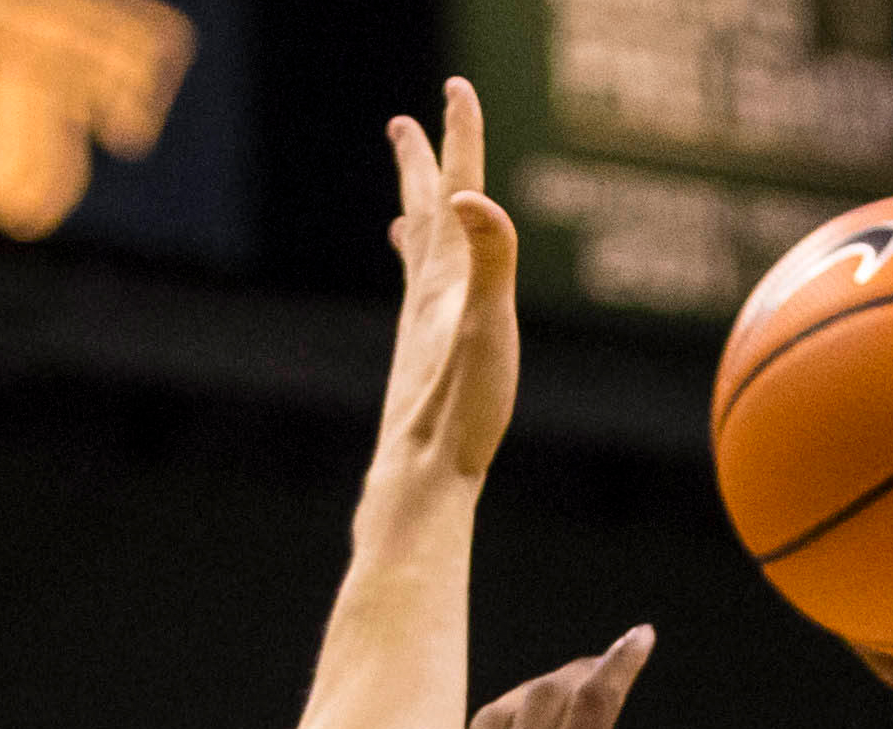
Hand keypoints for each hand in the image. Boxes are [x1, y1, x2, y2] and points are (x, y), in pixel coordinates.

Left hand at [375, 79, 519, 481]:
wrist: (418, 478)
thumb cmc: (460, 410)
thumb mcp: (488, 328)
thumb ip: (489, 258)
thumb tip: (468, 197)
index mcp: (447, 280)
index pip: (457, 191)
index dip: (461, 136)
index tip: (456, 86)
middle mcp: (427, 297)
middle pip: (422, 214)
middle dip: (420, 165)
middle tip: (403, 123)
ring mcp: (421, 330)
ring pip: (417, 258)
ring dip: (416, 218)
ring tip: (409, 202)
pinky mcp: (422, 362)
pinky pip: (420, 301)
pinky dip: (419, 278)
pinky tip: (421, 295)